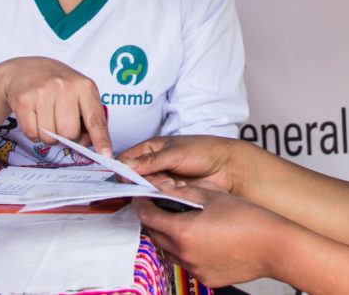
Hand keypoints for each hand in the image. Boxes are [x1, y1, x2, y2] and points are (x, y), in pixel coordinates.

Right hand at [0, 57, 111, 156]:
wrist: (27, 69)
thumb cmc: (60, 86)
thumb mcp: (80, 93)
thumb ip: (89, 118)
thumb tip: (85, 144)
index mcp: (85, 86)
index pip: (95, 119)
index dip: (101, 139)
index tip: (105, 155)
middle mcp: (65, 87)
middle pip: (70, 133)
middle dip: (67, 137)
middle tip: (62, 123)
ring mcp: (42, 92)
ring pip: (50, 137)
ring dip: (49, 136)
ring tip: (48, 118)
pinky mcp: (23, 100)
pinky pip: (31, 134)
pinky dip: (34, 134)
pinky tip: (35, 118)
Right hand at [119, 135, 240, 191]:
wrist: (227, 167)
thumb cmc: (203, 151)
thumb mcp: (175, 153)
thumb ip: (150, 161)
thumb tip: (124, 167)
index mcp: (151, 149)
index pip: (126, 160)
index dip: (121, 169)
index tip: (121, 179)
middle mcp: (153, 165)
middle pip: (134, 178)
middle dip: (141, 183)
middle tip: (156, 182)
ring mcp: (162, 180)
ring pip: (146, 190)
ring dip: (155, 190)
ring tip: (172, 183)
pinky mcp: (170, 194)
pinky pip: (158, 199)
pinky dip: (164, 197)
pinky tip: (175, 191)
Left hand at [134, 182, 288, 286]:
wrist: (273, 246)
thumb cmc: (248, 218)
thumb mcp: (215, 196)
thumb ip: (186, 192)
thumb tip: (167, 189)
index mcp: (183, 230)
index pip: (148, 216)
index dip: (142, 204)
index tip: (141, 197)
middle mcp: (184, 254)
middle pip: (155, 235)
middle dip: (155, 220)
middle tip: (162, 208)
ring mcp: (194, 269)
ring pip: (170, 252)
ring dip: (170, 237)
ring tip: (186, 224)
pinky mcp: (205, 278)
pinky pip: (187, 263)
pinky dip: (188, 252)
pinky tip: (204, 240)